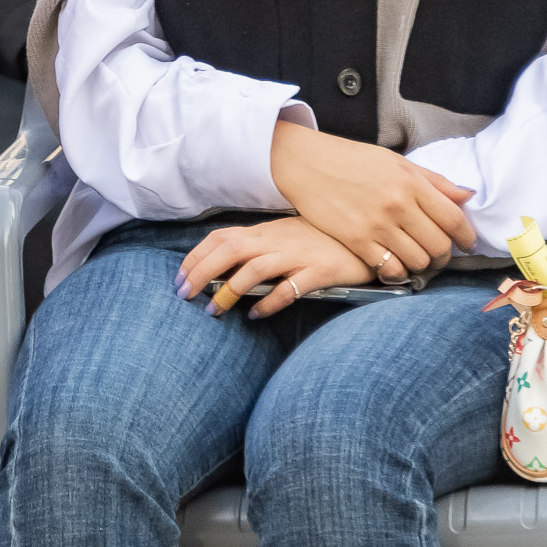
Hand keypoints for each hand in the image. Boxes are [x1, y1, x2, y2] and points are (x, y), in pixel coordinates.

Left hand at [178, 217, 375, 317]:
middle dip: (200, 271)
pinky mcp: (320, 271)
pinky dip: (269, 302)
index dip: (196, 256)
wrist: (368, 241)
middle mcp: (277, 240)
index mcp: (265, 231)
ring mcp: (298, 254)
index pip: (220, 238)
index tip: (178, 277)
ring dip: (229, 290)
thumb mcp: (285, 239)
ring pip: (254, 268)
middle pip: (229, 250)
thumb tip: (222, 271)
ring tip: (213, 311)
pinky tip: (255, 314)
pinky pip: (289, 288)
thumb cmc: (321, 242)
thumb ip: (258, 249)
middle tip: (184, 295)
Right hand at [268, 121, 476, 276]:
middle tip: (438, 255)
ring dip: (422, 265)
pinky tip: (394, 266)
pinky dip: (398, 273)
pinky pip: (390, 269)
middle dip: (444, 256)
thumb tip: (468, 197)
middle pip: (439, 246)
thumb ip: (434, 181)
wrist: (306, 163)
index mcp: (411, 182)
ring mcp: (376, 224)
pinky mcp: (356, 240)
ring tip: (416, 260)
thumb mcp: (396, 162)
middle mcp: (398, 204)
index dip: (466, 237)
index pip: (454, 219)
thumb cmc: (352, 160)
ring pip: (418, 261)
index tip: (465, 243)